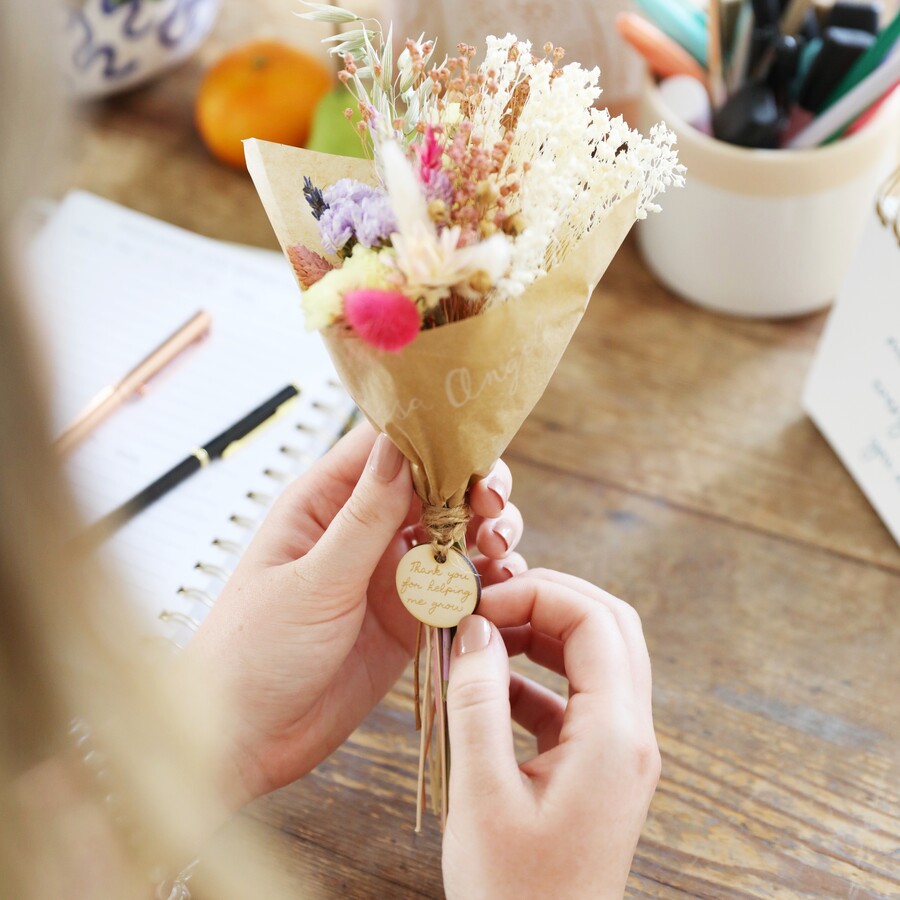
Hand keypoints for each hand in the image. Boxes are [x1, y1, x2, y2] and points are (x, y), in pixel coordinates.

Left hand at [187, 423, 525, 807]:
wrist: (247, 739)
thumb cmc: (254, 651)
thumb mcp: (314, 580)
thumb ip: (364, 517)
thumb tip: (399, 444)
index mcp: (324, 503)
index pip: (386, 445)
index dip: (434, 438)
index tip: (473, 448)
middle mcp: (362, 529)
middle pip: (433, 485)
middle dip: (472, 488)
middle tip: (492, 506)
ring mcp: (389, 572)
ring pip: (454, 531)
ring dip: (486, 532)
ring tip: (499, 549)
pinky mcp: (410, 615)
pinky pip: (457, 584)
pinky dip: (486, 579)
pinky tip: (500, 585)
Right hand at [442, 570, 659, 899]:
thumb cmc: (511, 894)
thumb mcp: (481, 793)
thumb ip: (477, 700)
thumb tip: (475, 627)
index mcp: (614, 736)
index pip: (593, 621)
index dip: (537, 594)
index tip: (479, 604)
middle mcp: (630, 735)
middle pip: (608, 625)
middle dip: (548, 599)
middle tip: (488, 603)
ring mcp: (619, 752)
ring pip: (596, 656)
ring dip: (542, 633)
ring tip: (483, 636)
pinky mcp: (597, 768)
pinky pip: (575, 697)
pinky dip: (535, 677)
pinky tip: (489, 688)